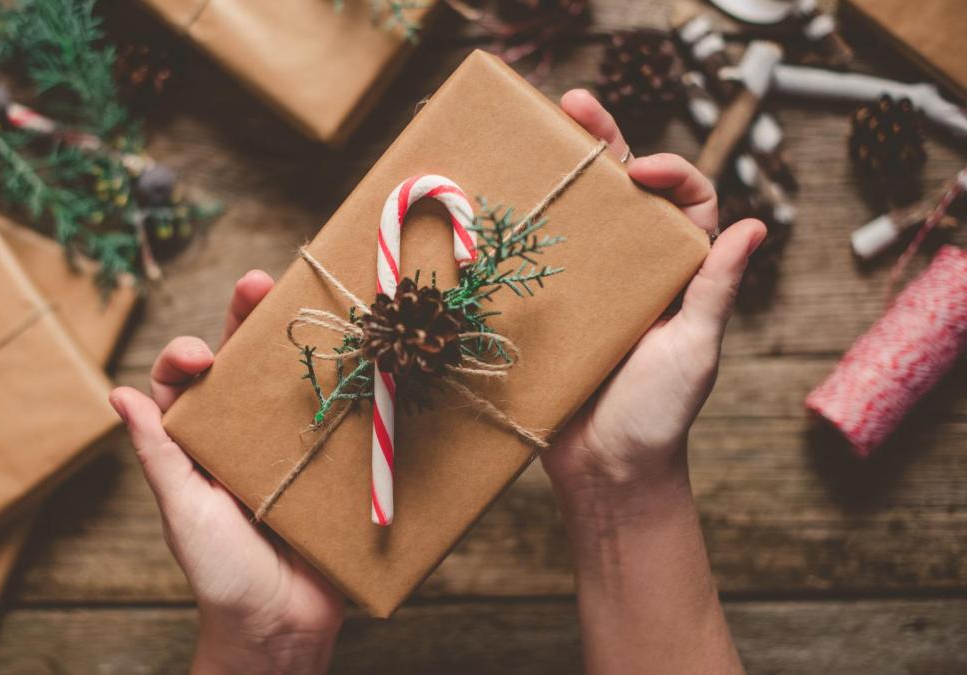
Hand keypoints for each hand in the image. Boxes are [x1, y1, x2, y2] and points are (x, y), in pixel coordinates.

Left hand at [109, 271, 344, 674]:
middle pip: (244, 365)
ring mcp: (292, 446)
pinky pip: (341, 419)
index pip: (188, 381)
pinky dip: (350, 388)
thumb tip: (118, 393)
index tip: (201, 355)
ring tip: (308, 303)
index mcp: (201, 442)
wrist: (280, 627)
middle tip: (259, 283)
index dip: (190, 354)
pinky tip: (359, 358)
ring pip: (293, 381)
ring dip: (302, 340)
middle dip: (249, 320)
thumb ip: (157, 453)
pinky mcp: (335, 465)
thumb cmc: (219, 573)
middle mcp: (244, 435)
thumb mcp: (182, 509)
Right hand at [542, 90, 767, 509]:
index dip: (669, 173)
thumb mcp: (694, 349)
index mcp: (680, 276)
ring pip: (578, 220)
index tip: (637, 171)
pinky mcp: (549, 313)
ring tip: (532, 136)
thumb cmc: (659, 416)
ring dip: (559, 177)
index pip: (687, 202)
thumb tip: (757, 226)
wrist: (604, 472)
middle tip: (574, 106)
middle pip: (624, 196)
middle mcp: (636, 274)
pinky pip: (537, 263)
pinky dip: (521, 233)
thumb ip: (716, 289)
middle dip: (603, 145)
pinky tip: (497, 205)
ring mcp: (590, 291)